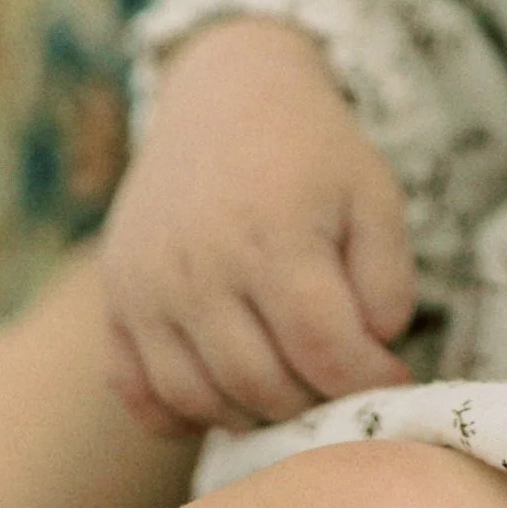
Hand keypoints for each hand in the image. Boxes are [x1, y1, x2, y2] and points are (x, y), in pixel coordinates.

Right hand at [98, 17, 418, 433]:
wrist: (226, 93)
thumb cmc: (312, 150)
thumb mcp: (375, 195)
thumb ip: (388, 279)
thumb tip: (373, 349)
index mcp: (275, 239)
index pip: (322, 350)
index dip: (365, 380)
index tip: (391, 378)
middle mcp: (201, 269)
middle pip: (260, 384)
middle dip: (314, 402)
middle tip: (339, 385)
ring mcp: (147, 287)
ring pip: (197, 399)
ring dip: (253, 414)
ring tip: (291, 389)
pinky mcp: (115, 296)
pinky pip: (134, 389)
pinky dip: (176, 414)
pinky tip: (223, 395)